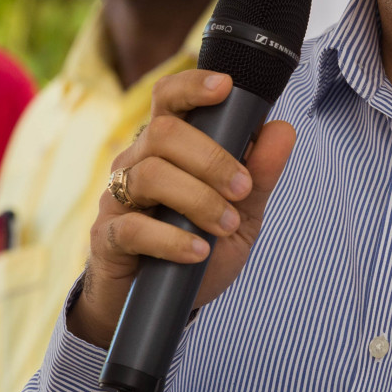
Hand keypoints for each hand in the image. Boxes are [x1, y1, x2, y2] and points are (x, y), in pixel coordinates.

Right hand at [68, 71, 296, 347]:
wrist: (157, 306)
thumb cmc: (197, 250)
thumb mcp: (241, 216)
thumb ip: (259, 176)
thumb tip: (283, 130)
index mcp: (167, 147)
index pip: (168, 99)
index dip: (191, 86)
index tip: (225, 87)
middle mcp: (137, 162)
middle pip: (164, 134)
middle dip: (212, 159)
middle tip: (243, 190)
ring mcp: (118, 198)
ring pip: (151, 175)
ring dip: (198, 199)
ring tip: (226, 225)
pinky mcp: (108, 237)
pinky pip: (133, 227)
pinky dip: (172, 239)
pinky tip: (198, 252)